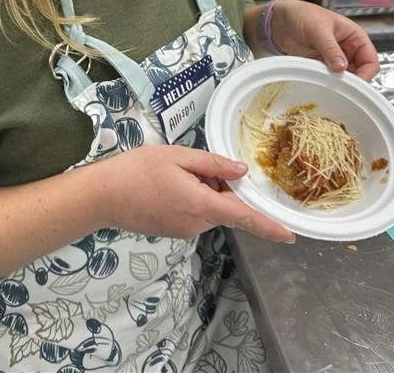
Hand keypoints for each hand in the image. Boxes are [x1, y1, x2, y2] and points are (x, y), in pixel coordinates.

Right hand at [103, 145, 293, 242]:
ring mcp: (183, 231)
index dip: (268, 226)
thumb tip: (242, 172)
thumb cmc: (138, 170)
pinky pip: (194, 214)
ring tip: (174, 174)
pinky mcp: (173, 231)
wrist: (103, 195)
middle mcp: (196, 224)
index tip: (290, 236)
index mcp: (201, 204)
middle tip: (193, 165)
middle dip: (219, 186)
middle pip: (224, 206)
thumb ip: (213, 164)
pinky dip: (192, 198)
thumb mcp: (177, 157)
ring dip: (204, 191)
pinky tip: (167, 185)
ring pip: (209, 209)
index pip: (243, 217)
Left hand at [271, 0, 379, 80]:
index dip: (366, 73)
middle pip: (360, 73)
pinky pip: (330, 79)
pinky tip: (321, 86)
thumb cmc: (302, 15)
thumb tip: (342, 67)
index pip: (370, 60)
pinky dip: (328, 84)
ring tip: (330, 88)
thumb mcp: (318, 29)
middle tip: (341, 89)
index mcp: (355, 37)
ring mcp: (335, 59)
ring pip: (346, 78)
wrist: (280, 20)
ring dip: (340, 84)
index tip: (355, 84)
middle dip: (353, 82)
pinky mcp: (322, 66)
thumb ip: (330, 47)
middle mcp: (348, 49)